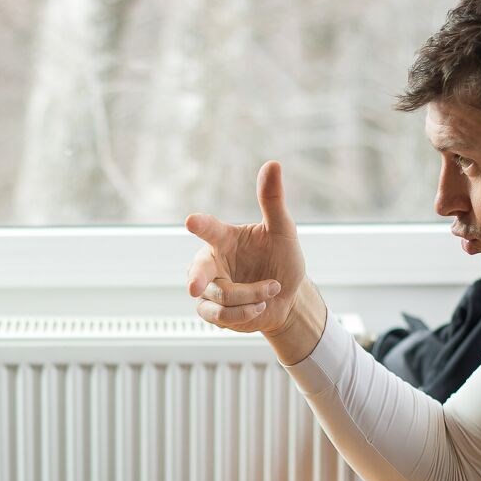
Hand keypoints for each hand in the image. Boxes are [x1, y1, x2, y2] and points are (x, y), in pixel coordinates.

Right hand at [185, 161, 306, 334]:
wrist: (288, 298)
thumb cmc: (282, 260)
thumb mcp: (283, 231)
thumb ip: (272, 200)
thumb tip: (272, 164)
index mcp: (225, 239)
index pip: (210, 230)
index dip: (201, 225)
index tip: (191, 220)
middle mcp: (212, 262)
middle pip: (199, 270)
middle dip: (196, 279)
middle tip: (193, 287)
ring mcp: (209, 288)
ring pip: (219, 296)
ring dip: (250, 296)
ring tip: (270, 290)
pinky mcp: (212, 311)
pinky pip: (220, 315)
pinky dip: (243, 314)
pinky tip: (259, 307)